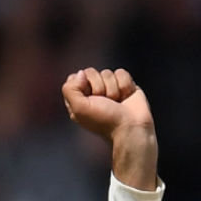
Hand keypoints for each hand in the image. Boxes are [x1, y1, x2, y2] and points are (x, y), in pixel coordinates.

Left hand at [63, 68, 157, 190]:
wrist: (131, 128)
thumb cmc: (105, 121)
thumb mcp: (78, 109)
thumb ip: (70, 89)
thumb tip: (81, 73)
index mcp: (79, 99)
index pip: (74, 78)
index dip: (81, 84)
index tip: (88, 98)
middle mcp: (93, 93)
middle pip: (90, 72)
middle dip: (98, 87)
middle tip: (104, 102)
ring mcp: (109, 88)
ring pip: (107, 73)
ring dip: (113, 89)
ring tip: (117, 103)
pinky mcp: (124, 85)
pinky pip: (121, 73)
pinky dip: (124, 85)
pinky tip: (125, 97)